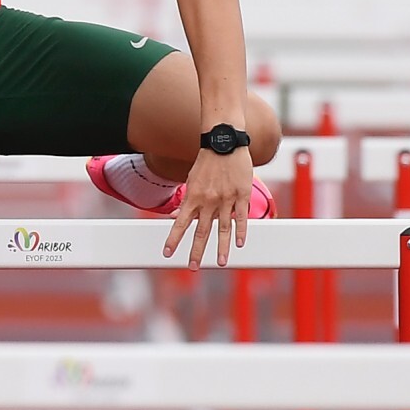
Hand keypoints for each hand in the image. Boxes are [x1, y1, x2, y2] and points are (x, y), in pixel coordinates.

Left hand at [162, 147, 253, 267]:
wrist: (224, 142)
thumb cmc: (207, 162)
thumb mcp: (191, 180)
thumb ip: (187, 200)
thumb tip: (176, 215)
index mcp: (194, 197)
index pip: (180, 223)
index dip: (173, 239)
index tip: (167, 253)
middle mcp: (208, 201)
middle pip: (201, 231)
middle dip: (196, 251)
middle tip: (193, 266)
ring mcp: (226, 199)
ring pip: (223, 229)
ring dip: (221, 248)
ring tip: (221, 262)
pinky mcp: (242, 195)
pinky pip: (242, 217)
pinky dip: (241, 231)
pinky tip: (239, 243)